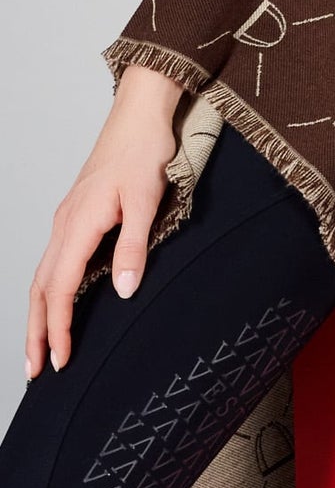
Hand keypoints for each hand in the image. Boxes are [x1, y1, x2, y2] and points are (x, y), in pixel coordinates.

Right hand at [26, 66, 182, 379]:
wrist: (139, 116)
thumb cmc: (144, 153)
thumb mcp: (147, 201)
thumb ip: (133, 247)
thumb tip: (123, 291)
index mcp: (78, 225)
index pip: (59, 289)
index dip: (58, 328)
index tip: (60, 361)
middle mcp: (65, 225)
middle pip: (39, 289)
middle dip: (35, 332)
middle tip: (35, 371)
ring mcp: (67, 220)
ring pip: (42, 276)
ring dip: (38, 315)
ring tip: (39, 348)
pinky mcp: (76, 216)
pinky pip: (53, 261)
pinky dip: (48, 291)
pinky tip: (56, 305)